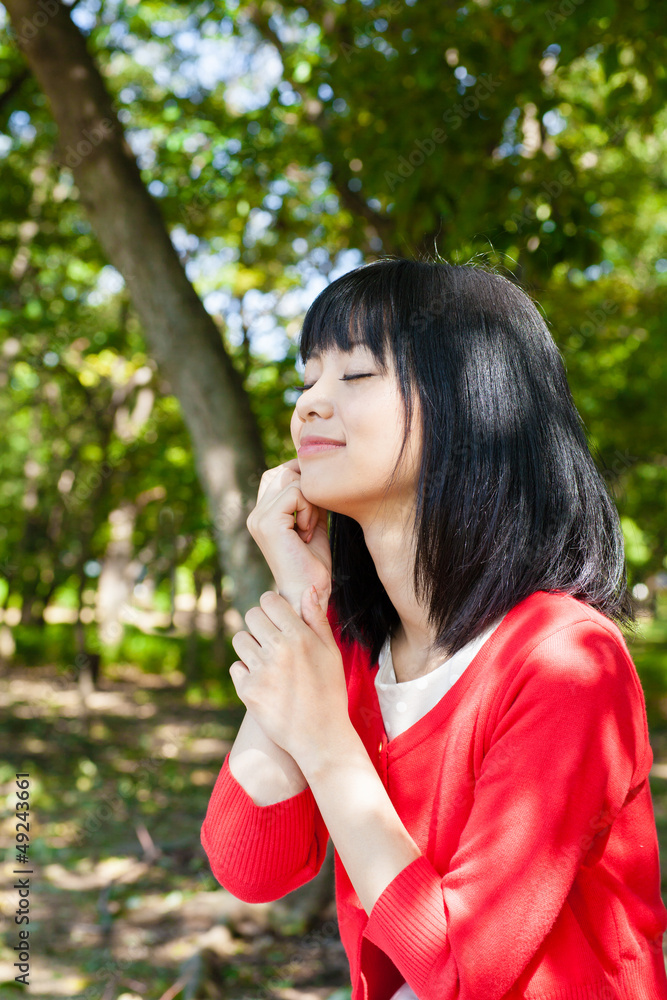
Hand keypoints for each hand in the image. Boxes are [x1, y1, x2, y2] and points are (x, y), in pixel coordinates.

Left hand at [229, 585, 350, 767]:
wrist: (320, 736)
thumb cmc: (329, 691)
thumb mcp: (331, 653)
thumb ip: (317, 619)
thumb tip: (310, 588)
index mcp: (299, 636)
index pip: (269, 600)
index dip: (271, 606)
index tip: (276, 617)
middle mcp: (278, 649)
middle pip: (251, 616)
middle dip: (259, 624)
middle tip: (270, 639)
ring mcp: (261, 670)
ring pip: (240, 639)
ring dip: (250, 646)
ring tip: (265, 660)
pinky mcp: (247, 690)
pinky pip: (236, 667)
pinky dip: (245, 672)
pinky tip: (262, 682)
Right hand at [246, 458, 331, 614]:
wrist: (307, 591)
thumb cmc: (313, 561)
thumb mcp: (312, 520)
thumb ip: (308, 497)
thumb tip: (313, 470)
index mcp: (261, 514)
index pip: (278, 474)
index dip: (302, 482)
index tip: (314, 510)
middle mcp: (255, 514)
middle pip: (283, 472)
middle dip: (307, 489)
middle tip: (313, 520)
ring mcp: (258, 518)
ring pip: (290, 479)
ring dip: (309, 501)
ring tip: (308, 528)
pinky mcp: (268, 522)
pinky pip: (295, 492)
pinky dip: (309, 509)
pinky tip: (307, 531)